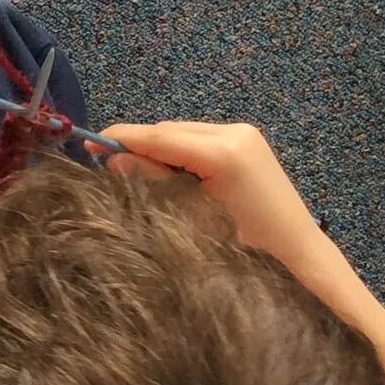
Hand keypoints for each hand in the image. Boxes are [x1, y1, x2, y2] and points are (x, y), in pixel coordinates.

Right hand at [95, 121, 322, 266]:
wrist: (297, 254)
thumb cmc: (245, 248)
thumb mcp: (190, 217)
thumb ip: (153, 184)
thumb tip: (114, 161)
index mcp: (224, 153)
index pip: (159, 137)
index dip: (120, 139)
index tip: (88, 145)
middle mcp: (234, 132)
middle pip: (169, 130)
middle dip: (138, 145)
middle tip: (110, 169)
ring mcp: (243, 134)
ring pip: (182, 132)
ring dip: (158, 149)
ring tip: (139, 176)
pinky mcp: (246, 141)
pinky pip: (197, 138)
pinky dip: (177, 151)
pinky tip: (169, 174)